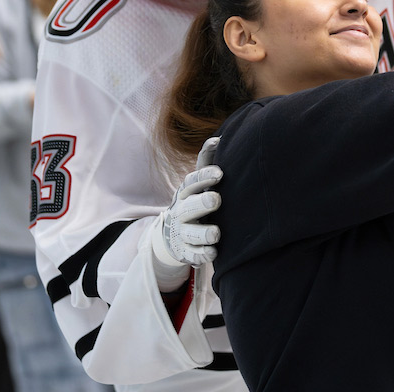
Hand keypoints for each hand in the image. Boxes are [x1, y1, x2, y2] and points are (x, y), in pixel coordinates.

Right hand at [151, 137, 222, 275]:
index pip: (191, 183)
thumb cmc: (193, 202)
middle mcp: (181, 212)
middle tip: (217, 200)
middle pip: (189, 207)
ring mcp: (182, 233)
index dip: (204, 176)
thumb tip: (219, 138)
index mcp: (185, 193)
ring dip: (203, 233)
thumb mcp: (197, 185)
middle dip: (202, 203)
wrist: (173, 235)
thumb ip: (206, 164)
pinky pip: (193, 255)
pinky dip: (202, 254)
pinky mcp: (186, 252)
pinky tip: (213, 253)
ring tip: (216, 233)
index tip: (220, 173)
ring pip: (190, 233)